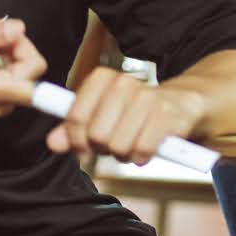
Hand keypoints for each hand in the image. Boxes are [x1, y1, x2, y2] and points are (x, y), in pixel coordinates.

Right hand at [0, 17, 45, 116]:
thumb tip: (18, 28)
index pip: (36, 88)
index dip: (28, 57)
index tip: (12, 43)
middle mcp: (1, 103)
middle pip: (32, 67)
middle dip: (14, 48)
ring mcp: (1, 104)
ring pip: (24, 69)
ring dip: (7, 54)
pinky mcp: (0, 100)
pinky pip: (15, 75)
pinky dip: (3, 62)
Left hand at [47, 66, 204, 163]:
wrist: (182, 104)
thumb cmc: (135, 113)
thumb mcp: (102, 117)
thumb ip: (74, 129)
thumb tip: (52, 143)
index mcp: (103, 79)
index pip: (75, 117)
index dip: (76, 140)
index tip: (84, 148)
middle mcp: (124, 83)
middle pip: (97, 135)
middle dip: (104, 149)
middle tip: (116, 143)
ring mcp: (148, 97)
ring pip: (119, 146)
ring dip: (125, 155)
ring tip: (134, 144)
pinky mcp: (168, 114)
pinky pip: (142, 150)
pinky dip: (143, 157)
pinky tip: (147, 149)